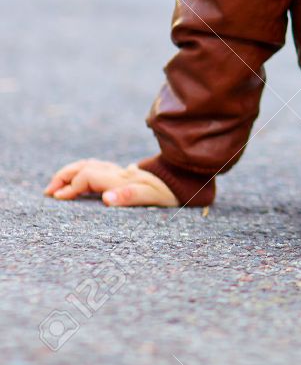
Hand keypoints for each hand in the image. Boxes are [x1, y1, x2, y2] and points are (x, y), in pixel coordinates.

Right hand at [44, 158, 178, 207]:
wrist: (187, 179)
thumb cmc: (170, 193)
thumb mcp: (153, 198)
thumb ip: (129, 196)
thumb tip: (106, 199)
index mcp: (121, 178)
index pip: (87, 177)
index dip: (70, 187)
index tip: (57, 198)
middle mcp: (119, 172)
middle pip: (84, 167)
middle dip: (64, 176)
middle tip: (49, 191)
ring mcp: (121, 172)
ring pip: (90, 165)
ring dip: (71, 173)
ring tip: (57, 186)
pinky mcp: (125, 174)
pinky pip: (98, 169)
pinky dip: (83, 173)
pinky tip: (80, 182)